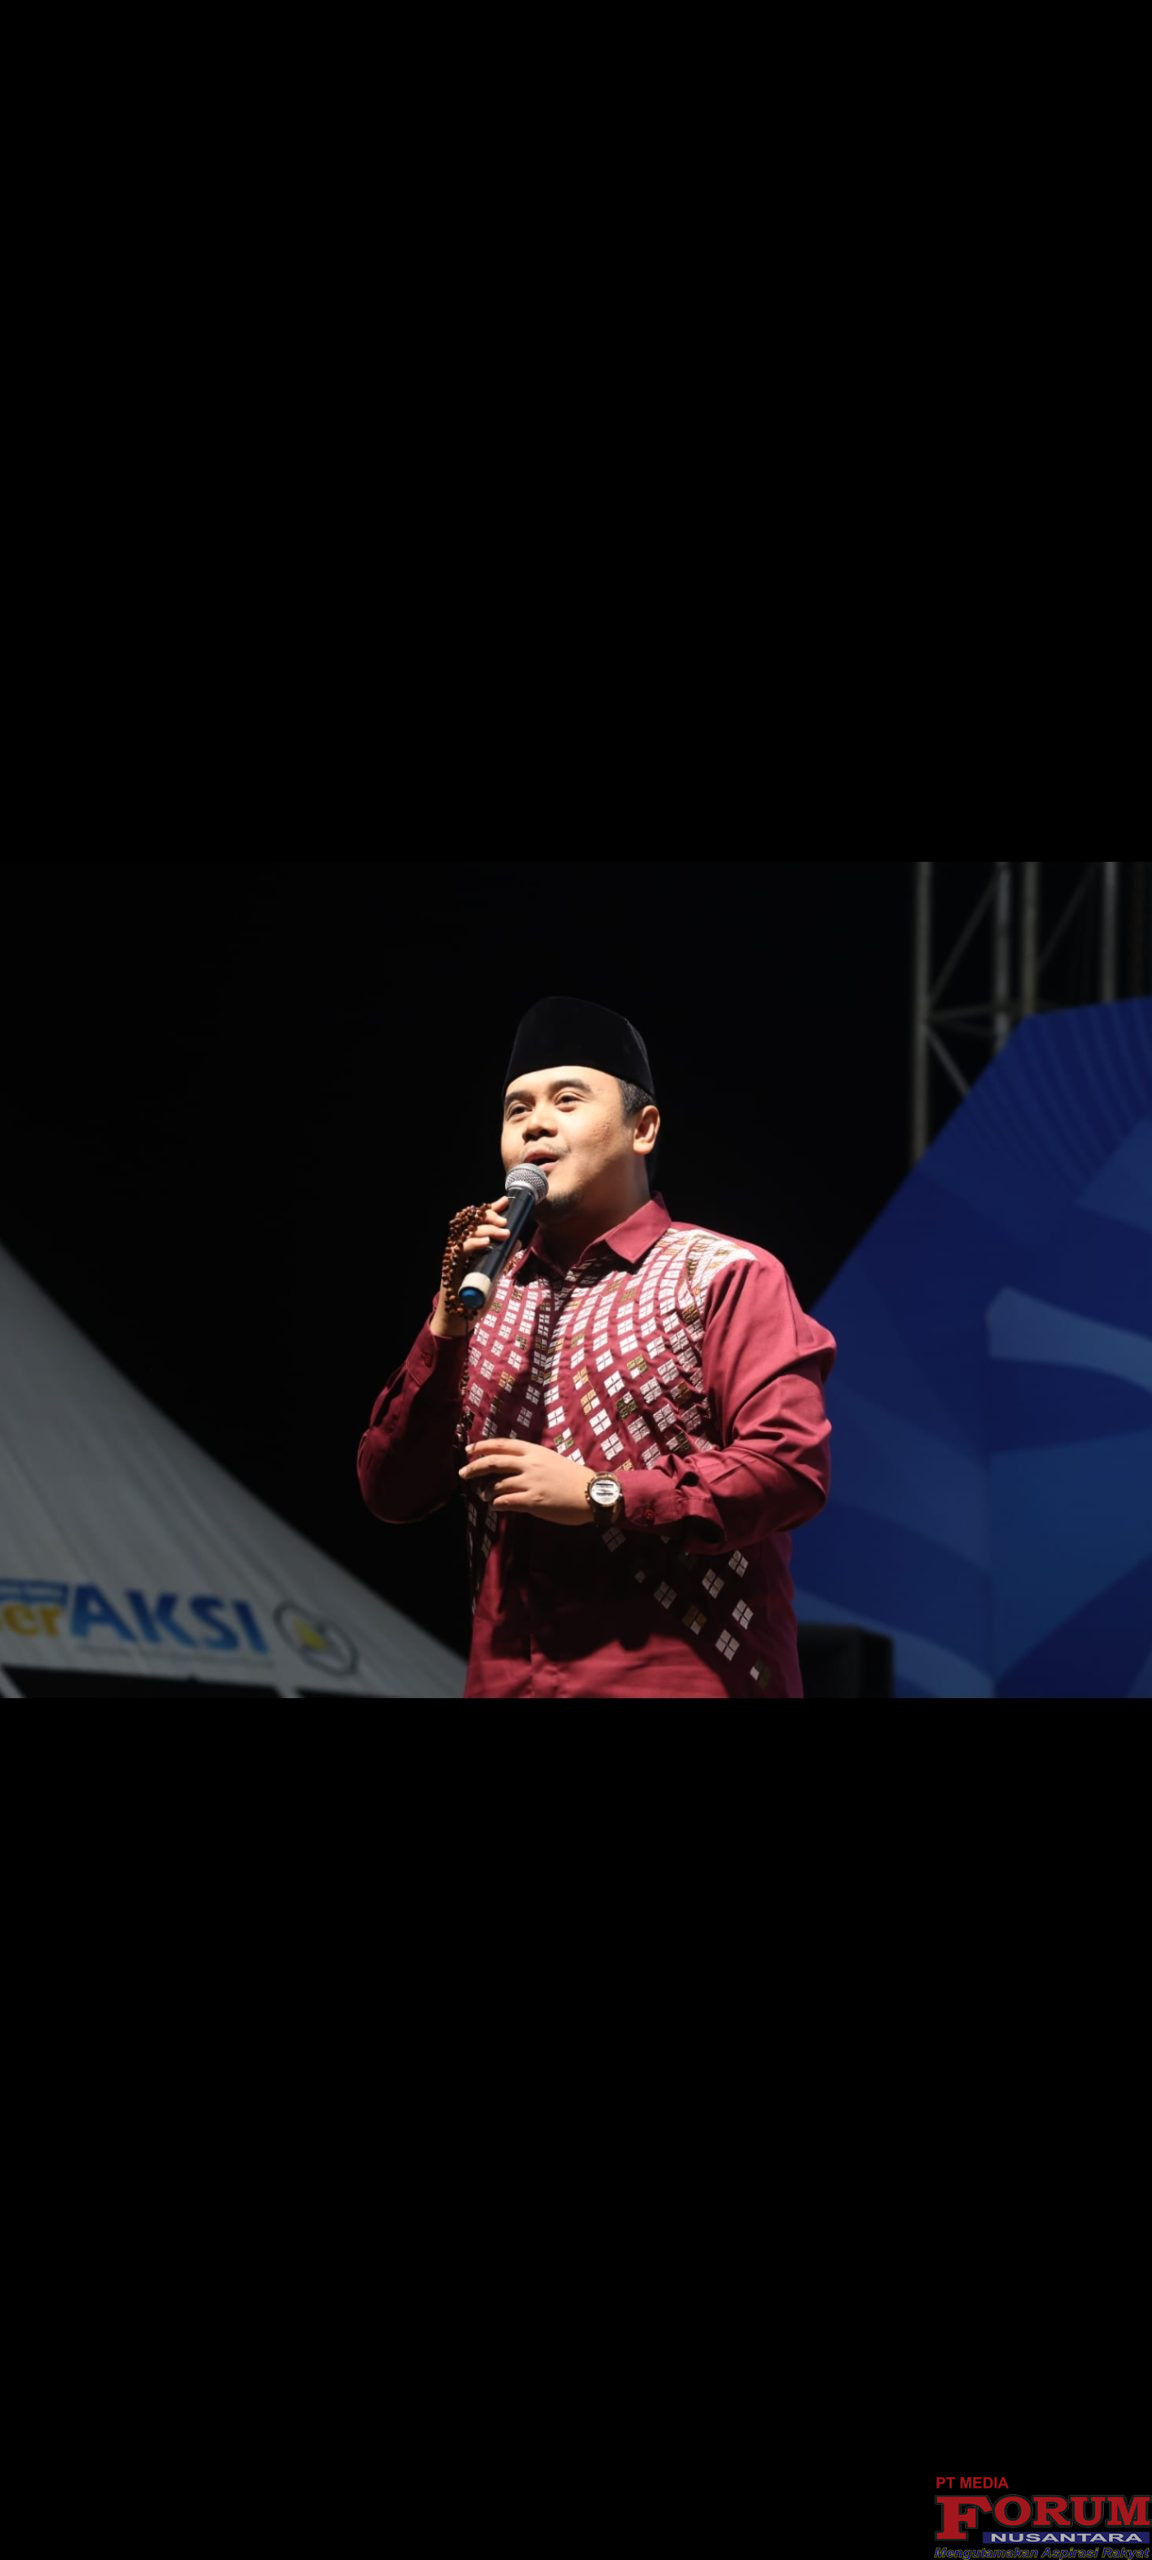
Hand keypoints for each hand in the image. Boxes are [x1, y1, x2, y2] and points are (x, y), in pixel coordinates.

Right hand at [432, 1197, 512, 1338]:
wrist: (459, 1319)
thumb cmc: (475, 1296)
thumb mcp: (494, 1273)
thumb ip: (504, 1257)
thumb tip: (518, 1241)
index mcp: (470, 1245)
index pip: (479, 1221)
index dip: (491, 1210)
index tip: (506, 1203)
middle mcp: (460, 1246)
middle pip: (472, 1222)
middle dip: (490, 1217)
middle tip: (505, 1221)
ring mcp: (454, 1255)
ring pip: (467, 1233)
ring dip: (486, 1230)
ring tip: (503, 1232)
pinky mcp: (451, 1266)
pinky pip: (461, 1250)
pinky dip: (474, 1244)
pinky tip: (486, 1243)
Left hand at [458, 1438, 597, 1527]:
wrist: (591, 1493)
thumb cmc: (573, 1477)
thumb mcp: (550, 1459)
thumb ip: (530, 1461)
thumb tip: (510, 1466)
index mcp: (534, 1451)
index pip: (501, 1445)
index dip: (482, 1446)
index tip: (468, 1450)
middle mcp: (529, 1464)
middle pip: (493, 1462)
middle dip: (474, 1468)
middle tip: (462, 1474)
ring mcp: (530, 1482)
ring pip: (497, 1485)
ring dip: (487, 1491)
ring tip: (485, 1496)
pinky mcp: (533, 1501)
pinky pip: (506, 1501)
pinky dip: (496, 1503)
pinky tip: (495, 1505)